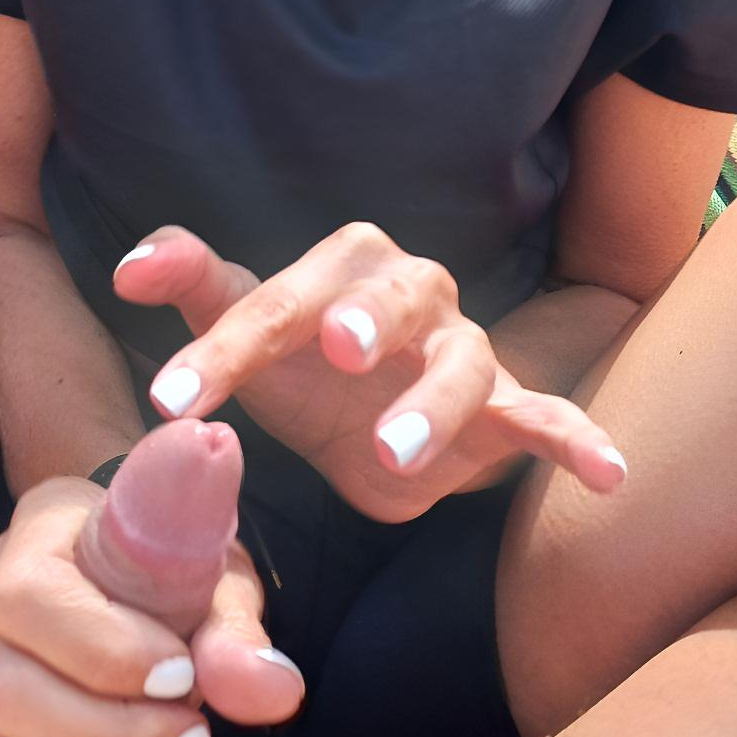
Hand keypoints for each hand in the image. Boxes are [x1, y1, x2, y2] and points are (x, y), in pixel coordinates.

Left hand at [114, 223, 627, 523]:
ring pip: (463, 366)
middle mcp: (411, 293)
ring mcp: (465, 350)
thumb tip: (127, 267)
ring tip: (395, 453)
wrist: (371, 427)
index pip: (274, 301)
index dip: (220, 350)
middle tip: (333, 347)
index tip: (168, 403)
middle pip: (392, 296)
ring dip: (432, 405)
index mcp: (341, 264)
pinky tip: (608, 471)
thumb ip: (191, 284)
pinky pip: (550, 418)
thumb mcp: (242, 330)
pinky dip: (580, 441)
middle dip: (365, 318)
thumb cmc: (301, 367)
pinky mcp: (508, 410)